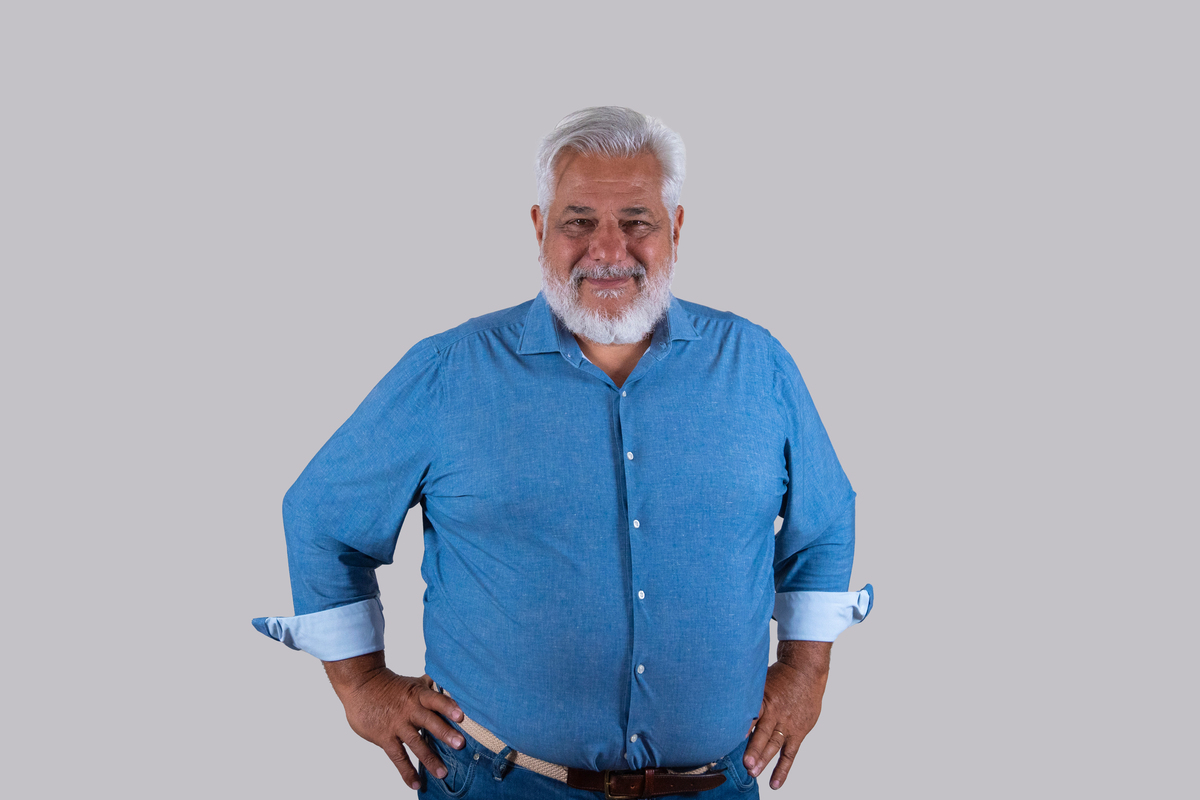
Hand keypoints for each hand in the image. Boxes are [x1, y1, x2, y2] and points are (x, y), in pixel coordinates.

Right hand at [323, 652, 464, 790]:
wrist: (361, 686)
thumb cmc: (390, 686)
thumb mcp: (412, 683)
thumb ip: (431, 688)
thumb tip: (451, 686)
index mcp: (418, 695)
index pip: (435, 699)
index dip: (448, 706)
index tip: (460, 716)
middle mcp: (409, 710)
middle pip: (429, 721)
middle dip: (445, 732)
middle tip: (460, 744)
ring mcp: (397, 725)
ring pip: (415, 742)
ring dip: (429, 758)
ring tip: (442, 773)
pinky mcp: (385, 738)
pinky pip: (397, 757)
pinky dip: (406, 771)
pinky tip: (415, 783)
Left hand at [743, 640, 830, 790]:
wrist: (806, 671)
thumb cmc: (780, 676)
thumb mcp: (760, 680)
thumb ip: (745, 694)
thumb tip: (721, 700)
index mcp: (764, 699)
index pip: (751, 714)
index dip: (742, 726)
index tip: (730, 737)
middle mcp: (776, 713)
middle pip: (763, 733)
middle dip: (754, 749)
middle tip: (745, 763)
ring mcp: (788, 724)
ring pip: (774, 745)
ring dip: (764, 759)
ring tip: (753, 772)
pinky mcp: (798, 732)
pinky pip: (790, 753)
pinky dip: (783, 769)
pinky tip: (775, 783)